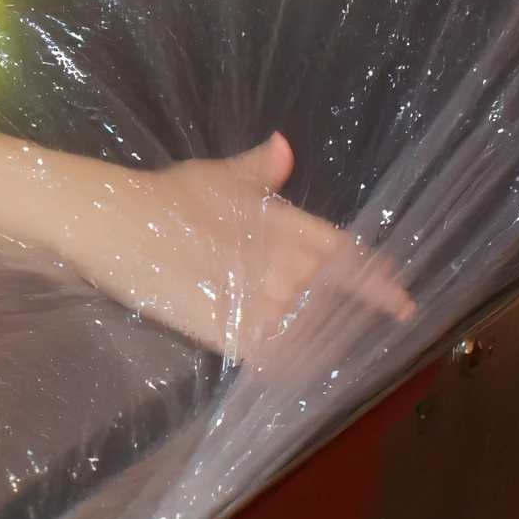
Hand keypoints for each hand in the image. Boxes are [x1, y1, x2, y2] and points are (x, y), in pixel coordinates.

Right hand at [50, 134, 415, 357]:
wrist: (118, 227)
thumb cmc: (169, 196)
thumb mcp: (218, 176)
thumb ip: (259, 170)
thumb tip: (286, 146)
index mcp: (286, 225)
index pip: (346, 254)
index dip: (376, 277)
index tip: (401, 294)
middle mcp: (282, 265)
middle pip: (337, 295)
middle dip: (363, 309)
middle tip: (391, 323)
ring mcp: (259, 301)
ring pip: (313, 329)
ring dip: (332, 340)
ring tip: (349, 351)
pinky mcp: (231, 333)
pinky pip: (276, 356)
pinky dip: (293, 365)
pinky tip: (304, 372)